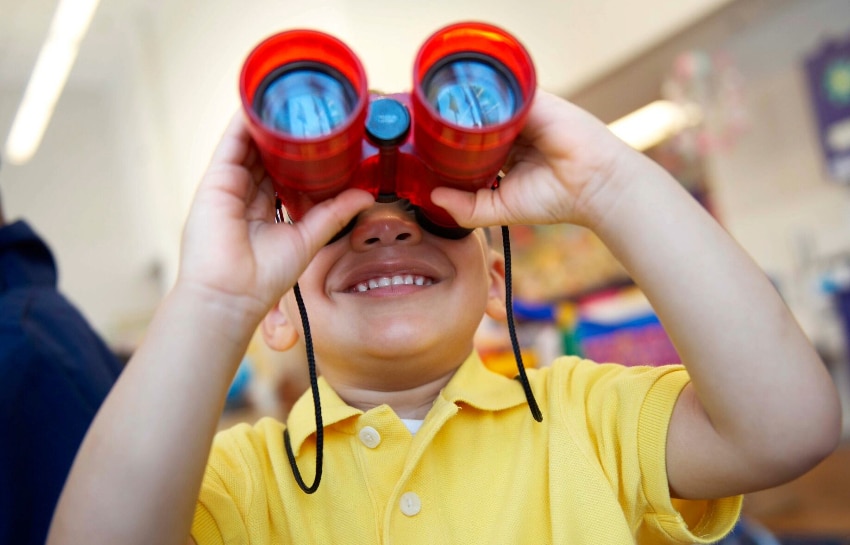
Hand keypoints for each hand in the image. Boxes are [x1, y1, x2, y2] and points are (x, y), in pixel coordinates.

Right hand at [177, 112, 373, 320]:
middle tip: (312, 110)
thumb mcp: (307, 239)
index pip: (284, 172)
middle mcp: (246, 194)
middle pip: (267, 155)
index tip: (324, 135)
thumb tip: (364, 196)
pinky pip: (232, 144)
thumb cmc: (264, 277)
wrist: (231, 294)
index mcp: (266, 209)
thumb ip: (333, 214)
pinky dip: (245, 123)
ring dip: (268, 122)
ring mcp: (230, 185)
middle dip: (287, 134)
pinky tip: (260, 104)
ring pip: (251, 144)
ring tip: (290, 97)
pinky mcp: (216, 180)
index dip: (302, 154)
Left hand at [432, 89, 636, 228]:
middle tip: (419, 126)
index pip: (468, 143)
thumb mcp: (501, 208)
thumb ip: (468, 208)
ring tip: (432, 110)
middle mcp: (511, 131)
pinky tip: (460, 99)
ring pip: (483, 104)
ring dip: (461, 106)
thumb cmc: (555, 198)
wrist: (594, 183)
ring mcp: (521, 113)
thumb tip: (433, 198)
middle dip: (448, 124)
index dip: (446, 144)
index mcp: (504, 154)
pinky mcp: (532, 100)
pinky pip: (502, 91)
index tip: (422, 146)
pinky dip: (482, 94)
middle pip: (472, 120)